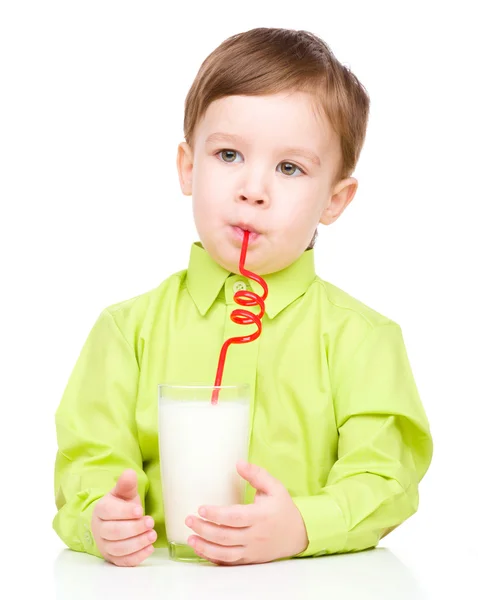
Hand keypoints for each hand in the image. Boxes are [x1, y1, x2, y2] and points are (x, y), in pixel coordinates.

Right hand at [91, 469, 156, 566]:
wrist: (113, 522)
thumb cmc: (121, 505)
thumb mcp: (123, 493)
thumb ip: (126, 485)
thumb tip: (129, 473)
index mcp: (101, 510)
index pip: (109, 512)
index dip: (124, 512)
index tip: (140, 510)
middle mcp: (100, 530)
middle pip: (114, 532)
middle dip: (134, 528)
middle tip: (150, 522)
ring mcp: (105, 546)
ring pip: (119, 548)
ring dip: (137, 543)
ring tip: (152, 535)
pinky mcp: (113, 559)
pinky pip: (123, 561)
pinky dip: (136, 557)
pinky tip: (149, 548)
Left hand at [185, 460, 308, 564]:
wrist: (299, 534)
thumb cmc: (283, 508)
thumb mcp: (275, 487)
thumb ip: (257, 474)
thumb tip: (238, 463)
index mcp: (260, 516)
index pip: (234, 517)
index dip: (216, 514)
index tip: (201, 508)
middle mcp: (255, 536)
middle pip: (225, 536)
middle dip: (204, 529)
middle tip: (189, 520)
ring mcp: (252, 550)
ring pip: (225, 553)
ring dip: (205, 547)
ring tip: (190, 538)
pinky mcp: (250, 559)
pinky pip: (229, 563)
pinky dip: (214, 558)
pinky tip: (202, 550)